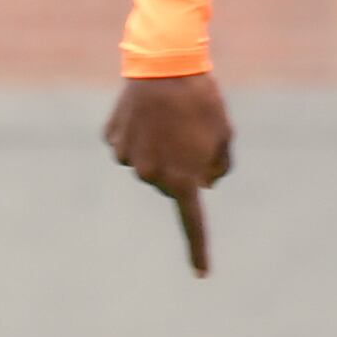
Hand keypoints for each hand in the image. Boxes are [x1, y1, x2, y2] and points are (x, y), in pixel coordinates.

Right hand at [106, 72, 234, 274]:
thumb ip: (218, 166)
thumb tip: (205, 182)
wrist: (166, 63)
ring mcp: (128, 158)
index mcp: (183, 179)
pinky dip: (139, 134)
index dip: (198, 249)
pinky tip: (148, 113)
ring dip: (160, 149)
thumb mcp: (224, 135)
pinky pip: (130, 145)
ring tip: (169, 118)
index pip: (192, 222)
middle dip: (181, 167)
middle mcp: (152, 176)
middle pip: (170, 183)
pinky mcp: (113, 140)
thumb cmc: (202, 100)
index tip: (202, 273)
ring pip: (148, 164)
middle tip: (192, 134)